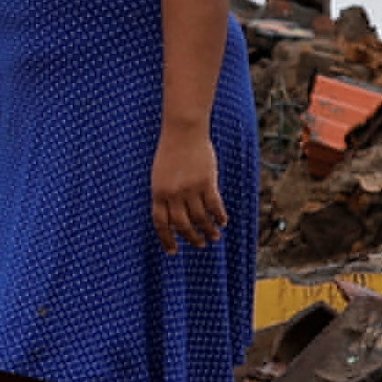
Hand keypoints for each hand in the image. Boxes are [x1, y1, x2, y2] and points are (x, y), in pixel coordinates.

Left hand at [150, 130, 230, 250]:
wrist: (183, 130)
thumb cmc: (171, 152)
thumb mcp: (160, 175)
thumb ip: (165, 195)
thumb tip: (175, 219)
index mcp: (158, 192)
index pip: (161, 224)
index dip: (167, 239)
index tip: (173, 251)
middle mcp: (173, 194)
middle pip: (183, 225)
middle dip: (191, 238)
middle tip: (200, 244)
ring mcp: (190, 189)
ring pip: (200, 218)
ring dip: (208, 230)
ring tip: (214, 237)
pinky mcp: (206, 182)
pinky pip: (214, 206)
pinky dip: (219, 216)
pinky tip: (223, 222)